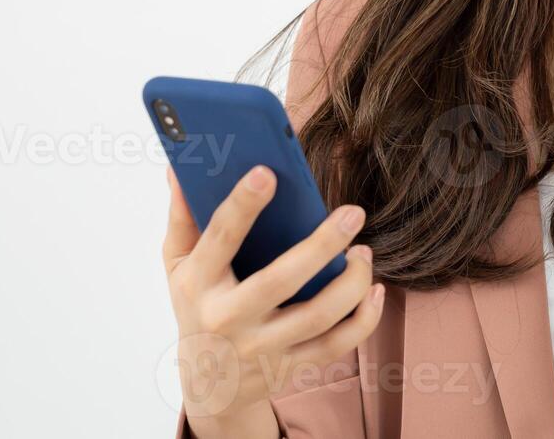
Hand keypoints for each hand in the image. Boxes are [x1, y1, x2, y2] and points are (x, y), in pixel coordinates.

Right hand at [163, 166, 384, 438]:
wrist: (209, 386)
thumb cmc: (198, 307)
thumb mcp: (178, 265)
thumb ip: (183, 217)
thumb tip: (180, 168)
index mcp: (199, 284)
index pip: (220, 239)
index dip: (242, 206)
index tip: (267, 172)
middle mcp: (229, 318)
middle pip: (280, 281)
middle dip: (322, 244)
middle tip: (353, 212)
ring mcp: (262, 347)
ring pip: (318, 316)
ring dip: (351, 281)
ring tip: (363, 251)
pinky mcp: (290, 367)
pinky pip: (337, 344)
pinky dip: (364, 318)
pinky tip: (375, 290)